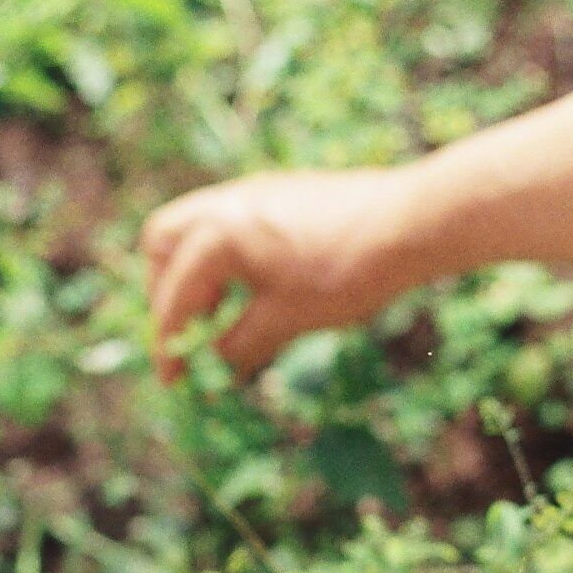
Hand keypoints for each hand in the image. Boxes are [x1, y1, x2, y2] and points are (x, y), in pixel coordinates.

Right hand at [140, 167, 427, 381]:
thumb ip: (239, 344)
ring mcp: (252, 191)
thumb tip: (214, 369)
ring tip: (222, 314)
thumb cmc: (346, 273)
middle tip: (187, 333)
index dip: (169, 345)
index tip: (173, 381)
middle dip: (166, 292)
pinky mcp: (279, 191)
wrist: (410, 223)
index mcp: (217, 236)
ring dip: (196, 272)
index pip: (176, 297)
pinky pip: (229, 221)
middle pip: (163, 245)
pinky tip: (255, 286)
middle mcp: (225, 203)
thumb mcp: (286, 319)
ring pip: (196, 227)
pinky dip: (225, 256)